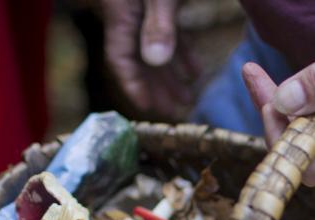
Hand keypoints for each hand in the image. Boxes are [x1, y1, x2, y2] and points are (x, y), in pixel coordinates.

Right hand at [102, 0, 200, 121]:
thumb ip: (158, 25)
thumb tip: (156, 60)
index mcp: (121, 14)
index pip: (119, 58)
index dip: (132, 86)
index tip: (147, 107)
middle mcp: (128, 14)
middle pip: (138, 59)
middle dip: (156, 88)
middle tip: (173, 113)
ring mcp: (143, 7)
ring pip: (155, 49)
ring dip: (171, 76)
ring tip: (188, 99)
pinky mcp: (160, 0)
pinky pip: (168, 32)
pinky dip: (181, 53)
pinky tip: (195, 72)